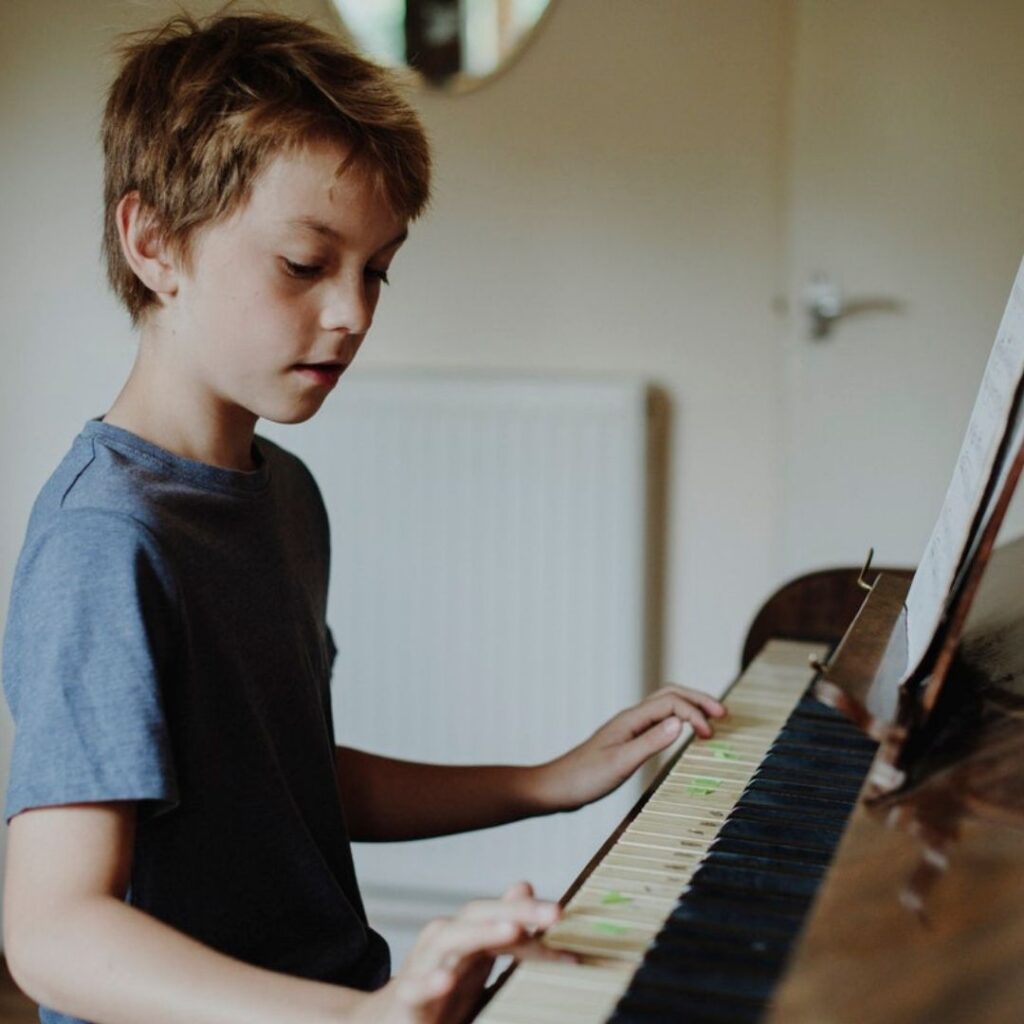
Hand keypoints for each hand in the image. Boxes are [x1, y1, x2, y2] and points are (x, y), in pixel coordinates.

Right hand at [354, 882, 567, 1023]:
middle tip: (555, 914)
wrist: (393, 1020)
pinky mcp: (406, 996)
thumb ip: (503, 927)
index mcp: (467, 934)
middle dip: (517, 911)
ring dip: (481, 933)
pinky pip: (416, 986)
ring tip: (513, 931)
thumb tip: (525, 884)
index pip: (504, 915)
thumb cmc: (442, 989)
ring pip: (450, 940)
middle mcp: (446, 941)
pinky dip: (430, 981)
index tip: (569, 925)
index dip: (535, 918)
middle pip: (480, 915)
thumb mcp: (478, 958)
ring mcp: (424, 965)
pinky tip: (447, 980)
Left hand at [534, 685, 726, 811]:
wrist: (557, 788)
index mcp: (630, 720)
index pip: (671, 703)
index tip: (710, 736)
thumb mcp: (621, 763)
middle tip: (724, 713)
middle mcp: (630, 719)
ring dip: (689, 708)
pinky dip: (677, 722)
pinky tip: (683, 734)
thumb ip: (650, 743)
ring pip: (664, 707)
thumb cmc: (585, 777)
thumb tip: (680, 723)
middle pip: (670, 695)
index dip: (695, 714)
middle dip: (698, 700)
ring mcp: (628, 729)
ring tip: (711, 720)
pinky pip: (658, 722)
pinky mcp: (627, 741)